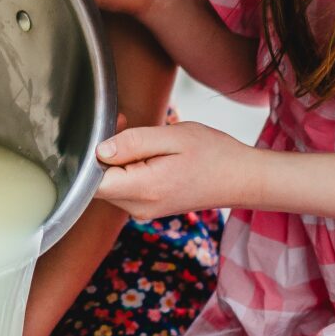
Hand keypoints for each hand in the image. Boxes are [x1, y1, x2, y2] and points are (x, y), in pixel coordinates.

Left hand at [96, 118, 250, 218]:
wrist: (242, 179)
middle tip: (124, 123)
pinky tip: (146, 150)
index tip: (107, 133)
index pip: (93, 182)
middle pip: (99, 183)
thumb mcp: (173, 136)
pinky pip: (124, 188)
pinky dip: (128, 168)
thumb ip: (134, 142)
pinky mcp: (147, 208)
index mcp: (145, 189)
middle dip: (105, 152)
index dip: (92, 156)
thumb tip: (101, 150)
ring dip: (117, 159)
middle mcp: (139, 208)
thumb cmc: (214, 155)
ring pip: (110, 185)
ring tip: (141, 135)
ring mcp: (143, 212)